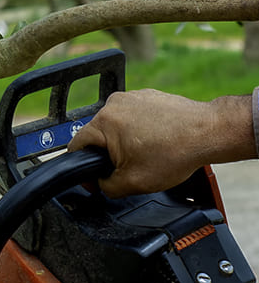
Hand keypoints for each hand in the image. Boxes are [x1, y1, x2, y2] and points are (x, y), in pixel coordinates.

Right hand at [67, 89, 253, 197]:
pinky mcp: (147, 96)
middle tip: (130, 169)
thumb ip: (106, 186)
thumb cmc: (176, 152)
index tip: (95, 178)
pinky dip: (140, 131)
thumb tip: (100, 183)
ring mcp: (131, 97)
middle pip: (97, 136)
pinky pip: (133, 117)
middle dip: (109, 155)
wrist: (208, 132)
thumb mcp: (133, 183)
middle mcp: (114, 104)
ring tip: (148, 154)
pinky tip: (157, 142)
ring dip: (125, 142)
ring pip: (116, 126)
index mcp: (104, 122)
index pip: (76, 146)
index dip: (82, 168)